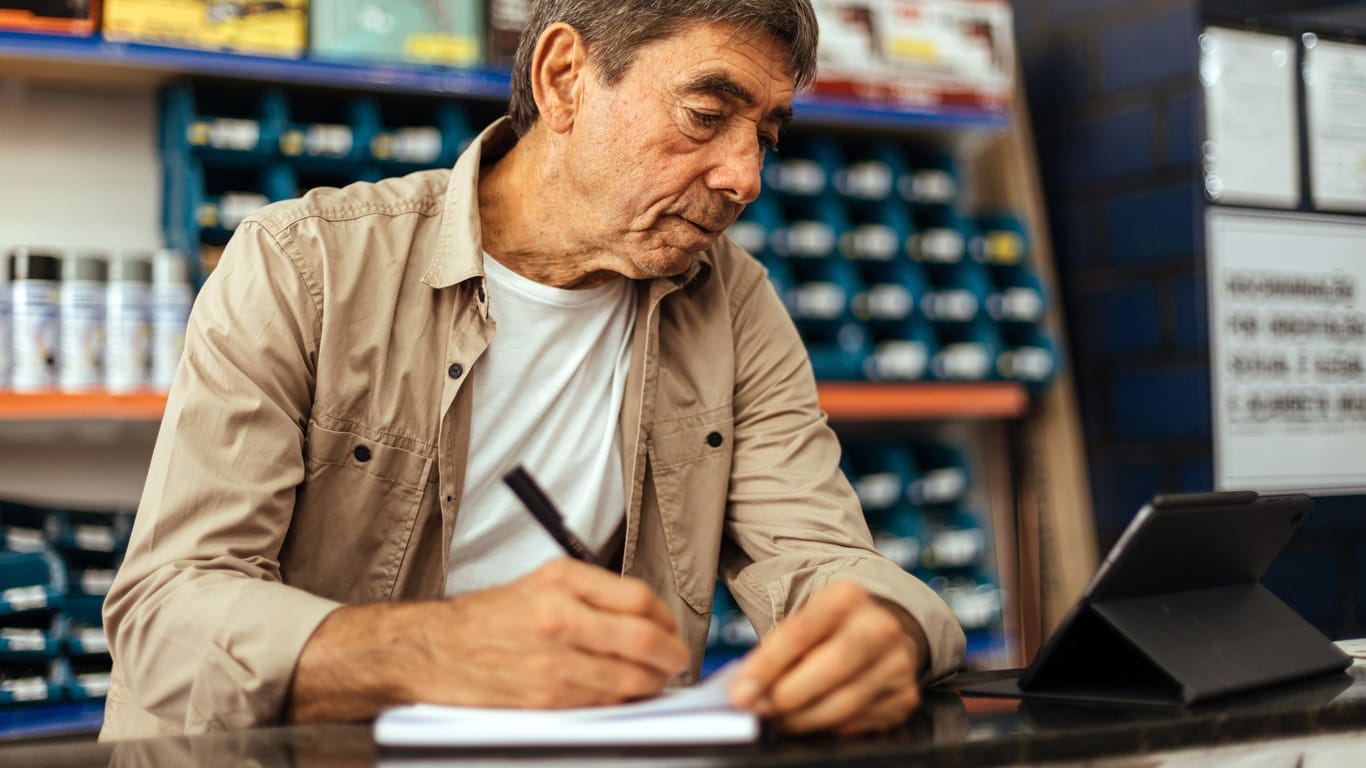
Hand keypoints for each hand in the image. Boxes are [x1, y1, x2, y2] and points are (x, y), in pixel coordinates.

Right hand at [401, 558, 690, 707]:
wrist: (435, 649)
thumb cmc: (490, 618)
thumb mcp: (543, 583)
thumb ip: (595, 595)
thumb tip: (648, 619)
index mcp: (562, 580)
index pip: (638, 599)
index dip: (666, 619)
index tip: (670, 630)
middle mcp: (558, 615)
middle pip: (642, 639)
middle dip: (670, 655)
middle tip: (676, 660)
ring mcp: (552, 659)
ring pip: (628, 677)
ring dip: (650, 682)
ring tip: (651, 679)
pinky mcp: (545, 696)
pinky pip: (602, 702)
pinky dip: (620, 700)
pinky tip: (619, 693)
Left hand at [728, 582, 926, 734]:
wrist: (879, 632)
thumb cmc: (828, 632)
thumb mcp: (802, 625)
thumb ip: (774, 655)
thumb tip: (746, 693)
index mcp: (846, 597)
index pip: (799, 633)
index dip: (766, 667)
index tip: (739, 693)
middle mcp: (879, 626)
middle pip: (830, 667)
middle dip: (787, 696)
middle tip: (761, 711)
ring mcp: (898, 663)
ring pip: (845, 702)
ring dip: (804, 719)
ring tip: (779, 720)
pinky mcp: (905, 696)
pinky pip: (859, 722)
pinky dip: (828, 727)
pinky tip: (811, 721)